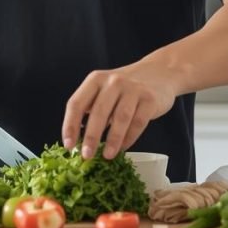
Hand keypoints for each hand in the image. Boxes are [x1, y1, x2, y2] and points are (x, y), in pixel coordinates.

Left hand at [61, 63, 176, 159]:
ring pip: (120, 118)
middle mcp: (113, 81)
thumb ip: (92, 108)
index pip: (76, 103)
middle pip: (98, 111)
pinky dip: (129, 138)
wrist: (158, 72)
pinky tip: (123, 148)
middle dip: (91, 136)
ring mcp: (133, 89)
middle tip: (86, 155)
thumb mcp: (104, 89)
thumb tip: (78, 140)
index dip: (70, 125)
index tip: (68, 145)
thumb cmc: (125, 87)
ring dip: (112, 140)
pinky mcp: (150, 99)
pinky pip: (138, 122)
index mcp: (96, 80)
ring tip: (107, 155)